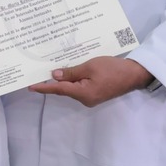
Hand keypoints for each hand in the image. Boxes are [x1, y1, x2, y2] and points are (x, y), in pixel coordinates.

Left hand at [28, 57, 152, 106]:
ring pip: (72, 88)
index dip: (43, 87)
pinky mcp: (95, 93)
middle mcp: (85, 99)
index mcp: (83, 93)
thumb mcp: (90, 66)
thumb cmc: (113, 69)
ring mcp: (91, 97)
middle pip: (64, 89)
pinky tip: (67, 71)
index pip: (58, 90)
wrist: (135, 74)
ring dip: (63, 80)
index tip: (30, 86)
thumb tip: (54, 76)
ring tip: (49, 69)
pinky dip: (72, 79)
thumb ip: (71, 72)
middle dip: (51, 82)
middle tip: (37, 72)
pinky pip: (79, 86)